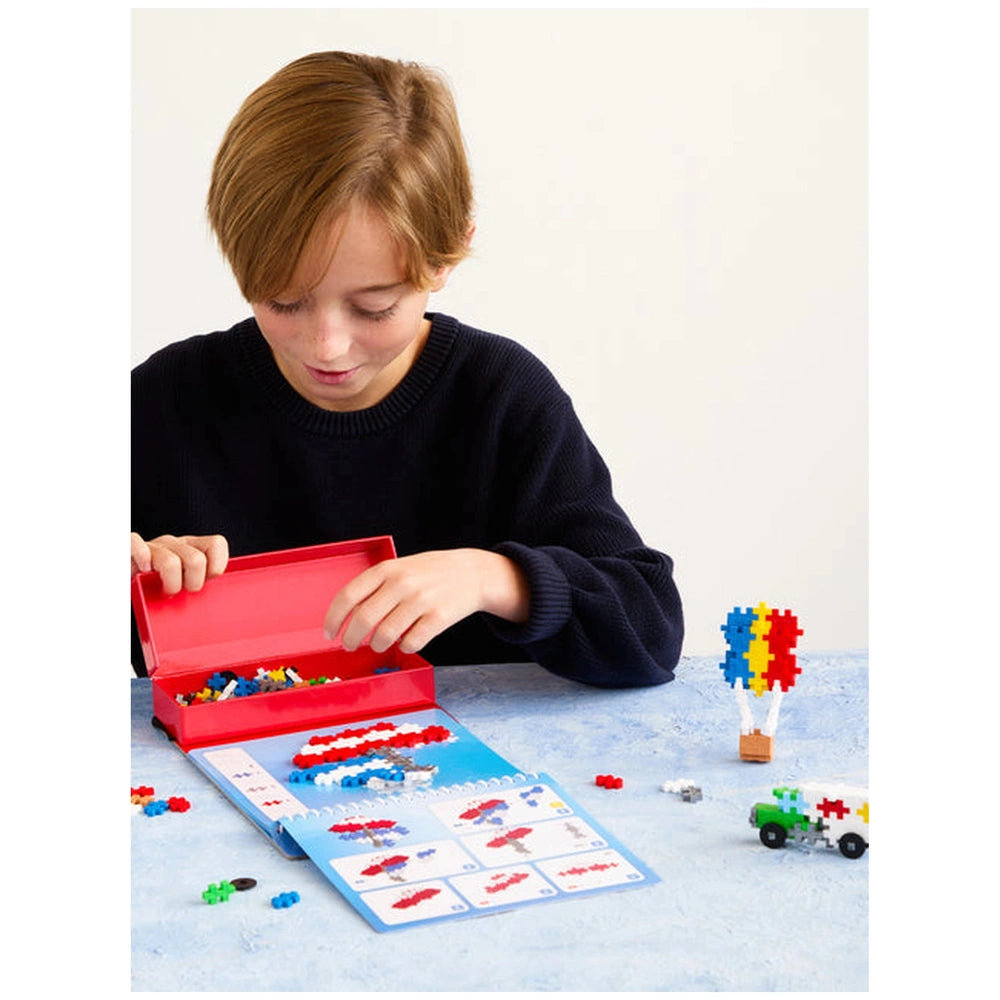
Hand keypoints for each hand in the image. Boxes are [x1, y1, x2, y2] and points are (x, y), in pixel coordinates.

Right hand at [131, 532, 229, 595]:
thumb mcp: (184, 586)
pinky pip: (135, 543)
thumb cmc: (157, 590)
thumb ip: (200, 585)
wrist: (125, 582)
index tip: (206, 583)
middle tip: (181, 593)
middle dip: (192, 584)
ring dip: (170, 584)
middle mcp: (174, 543)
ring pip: (170, 562)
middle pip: (196, 560)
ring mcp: (151, 546)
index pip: (216, 543)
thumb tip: (219, 603)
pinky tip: (143, 572)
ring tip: (163, 593)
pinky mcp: (127, 548)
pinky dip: (141, 557)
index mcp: (191, 548)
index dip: (216, 566)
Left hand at [324, 548, 529, 654]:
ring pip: (385, 635)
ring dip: (376, 645)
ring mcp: (421, 600)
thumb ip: (375, 587)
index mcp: (387, 568)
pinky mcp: (438, 618)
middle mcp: (402, 583)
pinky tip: (405, 641)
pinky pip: (410, 643)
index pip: (348, 596)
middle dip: (350, 638)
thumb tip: (346, 617)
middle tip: (349, 645)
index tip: (329, 633)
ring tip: (378, 644)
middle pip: (363, 619)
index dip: (334, 618)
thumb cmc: (430, 572)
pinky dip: (403, 647)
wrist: (472, 572)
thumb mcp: (400, 567)